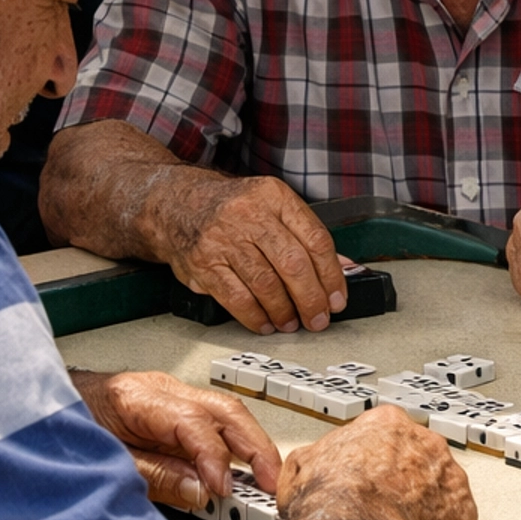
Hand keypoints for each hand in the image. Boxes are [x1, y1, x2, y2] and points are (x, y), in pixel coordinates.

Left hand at [72, 370, 281, 508]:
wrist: (39, 411)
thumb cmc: (66, 431)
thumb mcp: (105, 462)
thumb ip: (155, 476)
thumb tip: (201, 490)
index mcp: (136, 397)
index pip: (192, 421)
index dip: (213, 457)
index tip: (222, 489)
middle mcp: (161, 388)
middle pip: (224, 409)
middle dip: (255, 446)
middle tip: (273, 483)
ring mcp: (170, 394)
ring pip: (225, 412)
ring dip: (251, 444)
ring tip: (267, 479)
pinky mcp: (173, 407)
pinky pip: (213, 421)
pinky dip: (234, 444)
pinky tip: (243, 467)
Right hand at [167, 175, 346, 334]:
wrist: (177, 205)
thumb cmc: (232, 208)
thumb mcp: (272, 207)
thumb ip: (306, 236)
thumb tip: (343, 270)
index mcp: (274, 196)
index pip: (315, 239)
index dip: (332, 275)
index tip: (337, 298)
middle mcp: (249, 214)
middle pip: (293, 264)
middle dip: (311, 299)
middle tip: (318, 318)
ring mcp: (223, 239)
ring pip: (266, 285)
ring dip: (284, 311)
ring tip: (291, 322)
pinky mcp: (203, 264)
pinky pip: (237, 298)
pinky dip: (255, 316)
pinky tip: (265, 322)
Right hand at [276, 407, 477, 519]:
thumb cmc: (329, 500)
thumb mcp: (301, 465)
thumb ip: (318, 458)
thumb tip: (312, 466)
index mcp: (388, 424)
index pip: (389, 437)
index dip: (377, 463)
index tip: (371, 481)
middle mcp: (427, 444)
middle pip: (421, 462)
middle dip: (406, 485)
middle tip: (385, 510)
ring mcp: (451, 480)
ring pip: (442, 494)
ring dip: (426, 512)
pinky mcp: (465, 517)